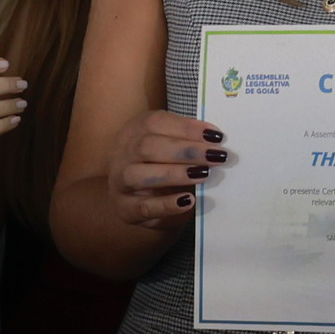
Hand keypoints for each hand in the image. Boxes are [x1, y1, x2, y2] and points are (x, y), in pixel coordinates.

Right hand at [110, 109, 227, 231]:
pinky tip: (188, 201)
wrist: (141, 199)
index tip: (215, 136)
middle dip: (185, 151)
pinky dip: (167, 204)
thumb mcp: (170, 147)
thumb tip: (215, 139)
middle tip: (215, 156)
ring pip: (139, 175)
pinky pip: (143, 207)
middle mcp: (122, 154)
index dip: (186, 128)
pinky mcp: (124, 209)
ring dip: (175, 174)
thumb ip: (187, 140)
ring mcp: (119, 182)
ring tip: (203, 174)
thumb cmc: (161, 165)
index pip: (155, 123)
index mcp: (134, 131)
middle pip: (147, 147)